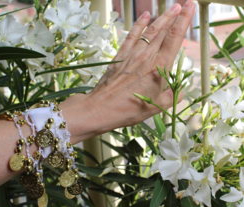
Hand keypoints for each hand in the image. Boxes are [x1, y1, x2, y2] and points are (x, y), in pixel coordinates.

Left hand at [61, 0, 195, 142]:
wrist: (102, 108)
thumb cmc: (130, 109)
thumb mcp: (158, 107)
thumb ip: (173, 95)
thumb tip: (179, 90)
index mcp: (159, 68)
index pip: (174, 38)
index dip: (184, 20)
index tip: (191, 7)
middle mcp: (147, 56)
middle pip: (163, 31)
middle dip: (176, 15)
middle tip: (184, 4)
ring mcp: (132, 54)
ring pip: (150, 31)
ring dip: (161, 18)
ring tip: (171, 8)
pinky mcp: (120, 56)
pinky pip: (131, 36)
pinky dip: (139, 24)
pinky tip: (144, 15)